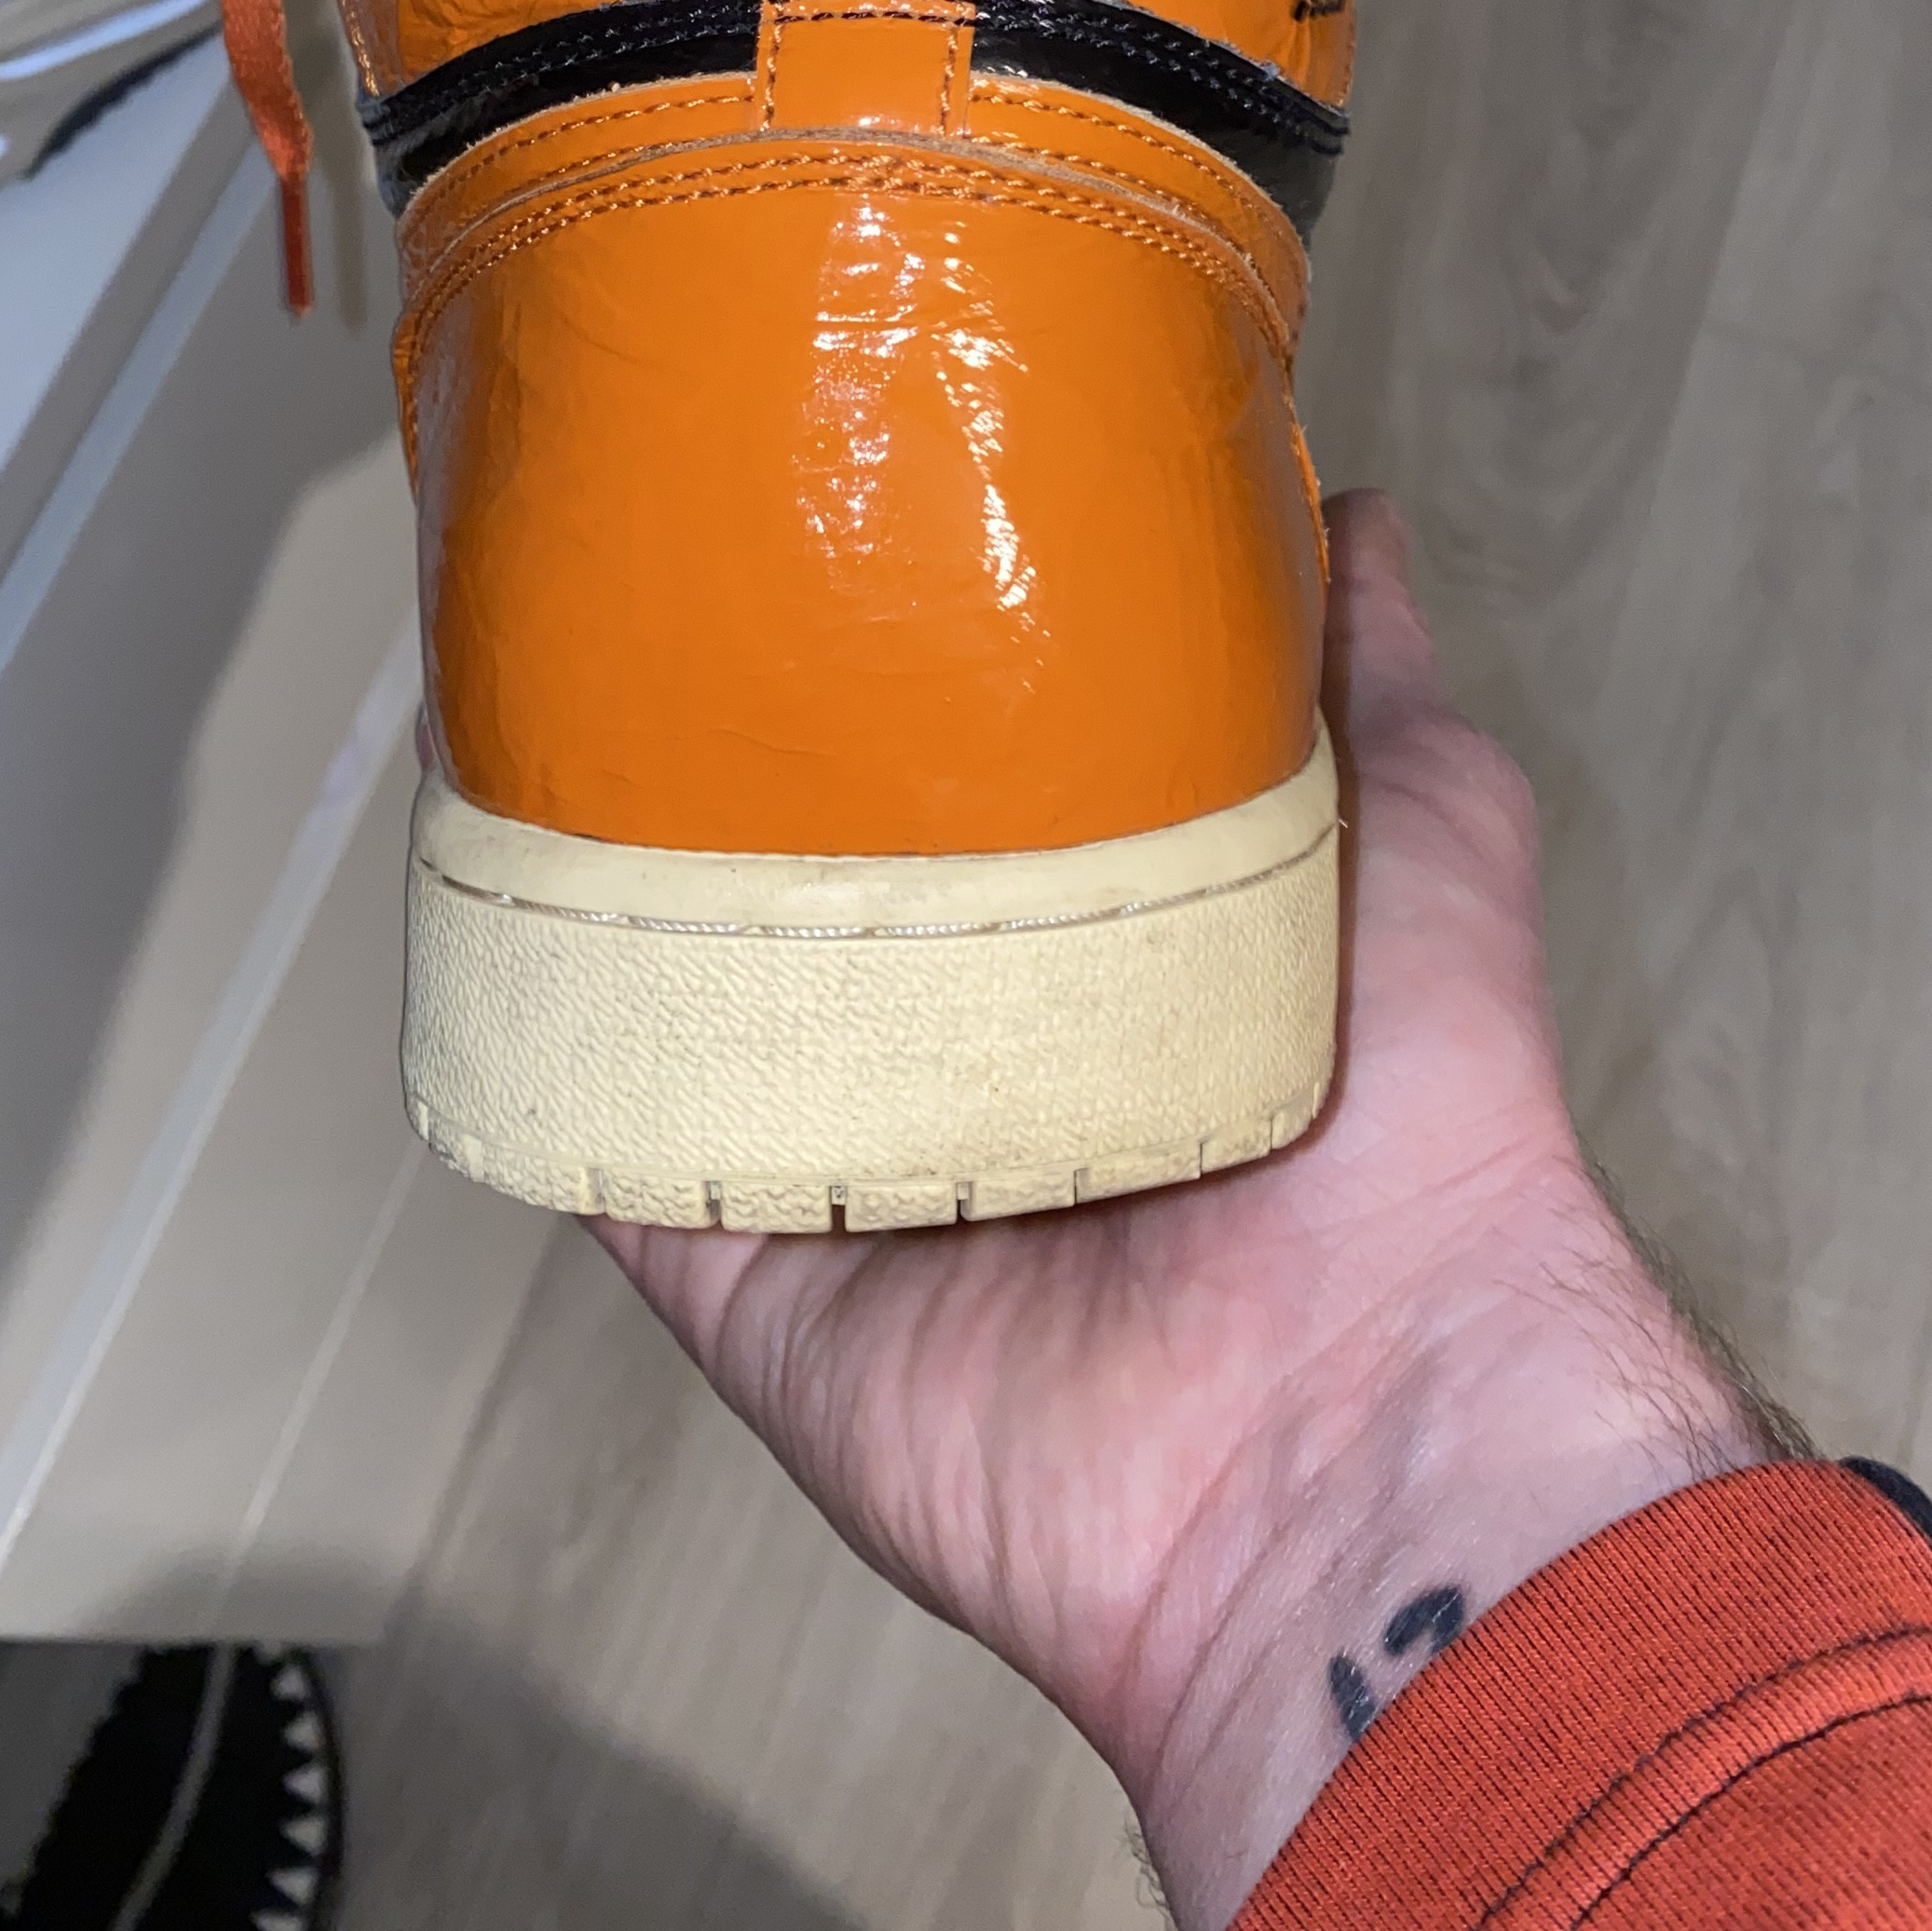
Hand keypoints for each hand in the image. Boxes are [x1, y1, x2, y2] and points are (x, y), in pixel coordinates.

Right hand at [592, 493, 1772, 1930]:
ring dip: (625, 894)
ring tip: (534, 713)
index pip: (970, 807)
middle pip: (818, 901)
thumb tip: (1344, 509)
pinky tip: (500, 911)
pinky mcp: (766, 1291)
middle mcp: (981, 1067)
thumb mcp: (1431, 826)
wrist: (1367, 1421)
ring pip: (701, 1011)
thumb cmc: (1428, 1115)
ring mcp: (862, 1184)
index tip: (833, 539)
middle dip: (740, 779)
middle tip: (649, 609)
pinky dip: (555, 1054)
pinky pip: (618, 1161)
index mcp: (1115, 965)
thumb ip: (1366, 677)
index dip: (905, 690)